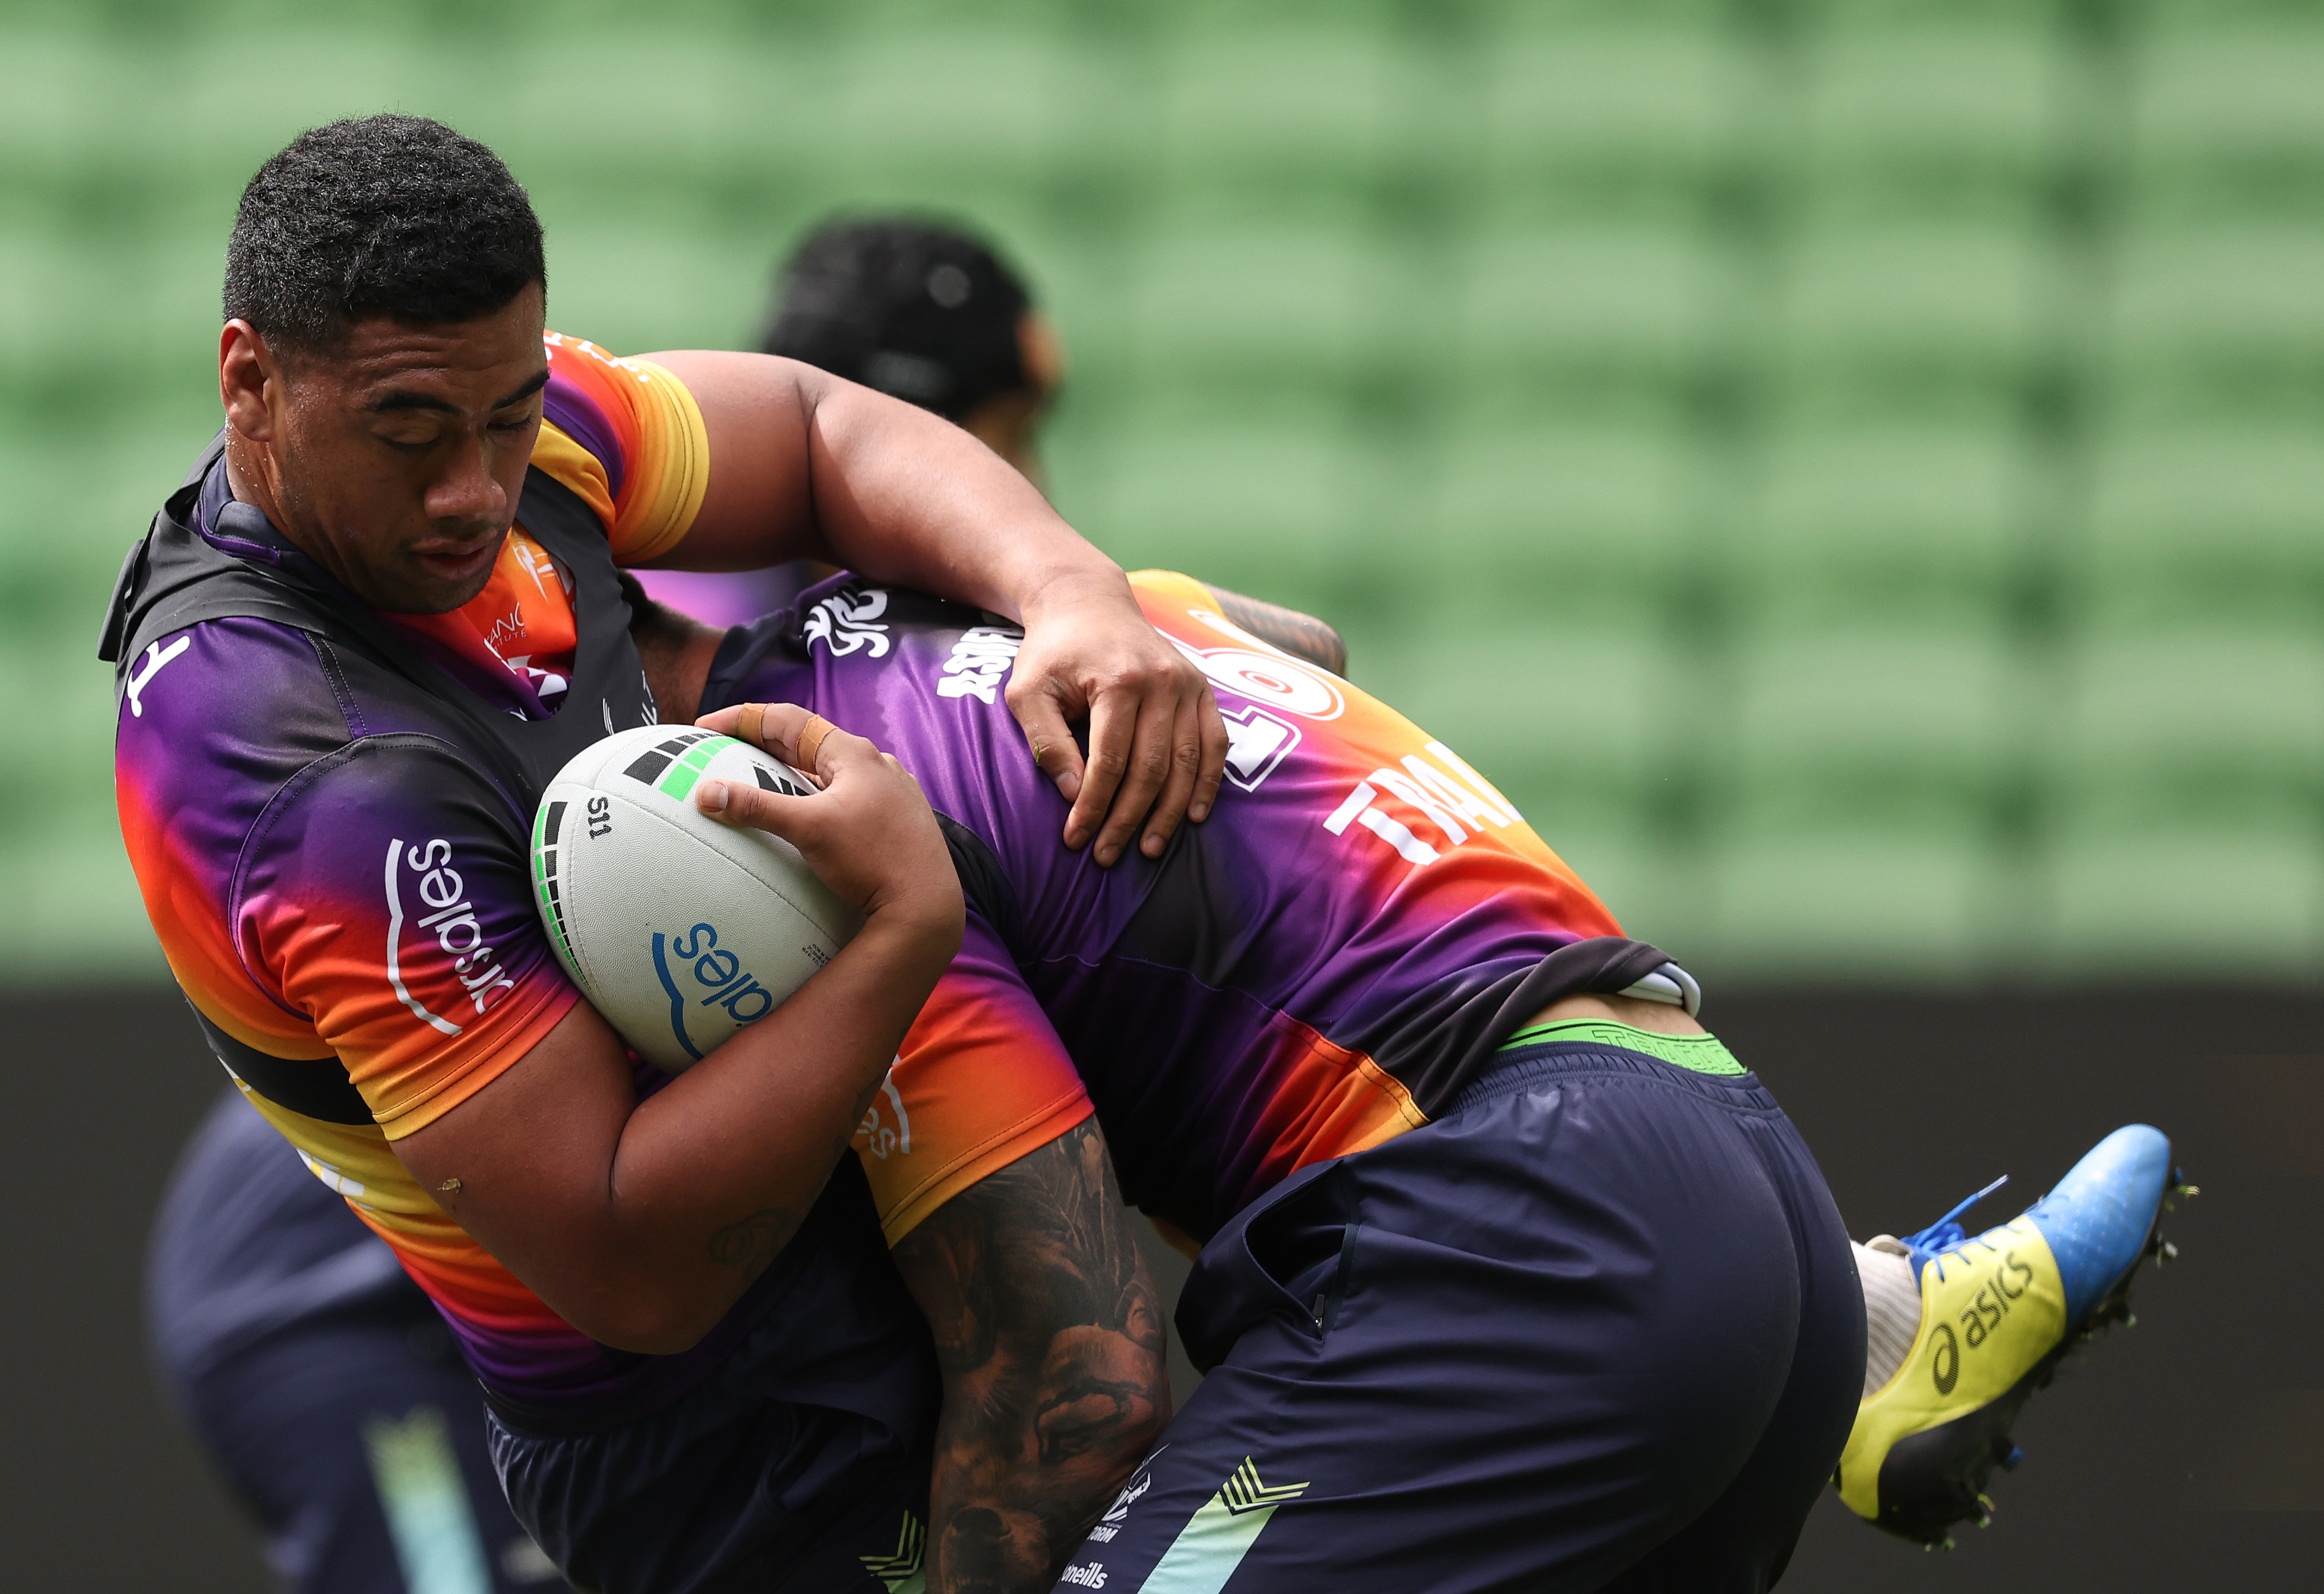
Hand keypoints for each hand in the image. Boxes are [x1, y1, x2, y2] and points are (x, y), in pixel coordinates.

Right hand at [693, 703, 962, 930]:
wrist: (925, 904)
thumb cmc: (871, 860)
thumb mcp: (809, 830)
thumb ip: (757, 807)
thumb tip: (706, 794)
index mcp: (854, 754)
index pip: (789, 720)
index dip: (744, 718)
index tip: (708, 727)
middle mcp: (876, 764)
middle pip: (810, 742)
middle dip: (766, 743)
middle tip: (727, 749)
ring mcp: (891, 790)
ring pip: (831, 771)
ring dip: (794, 771)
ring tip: (761, 782)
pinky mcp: (897, 817)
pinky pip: (848, 796)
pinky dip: (819, 797)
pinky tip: (808, 818)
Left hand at [1007, 572, 1228, 865]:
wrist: (1088, 602)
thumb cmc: (1051, 652)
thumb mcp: (1027, 691)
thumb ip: (1046, 741)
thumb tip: (1074, 794)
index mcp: (1119, 680)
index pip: (1110, 761)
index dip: (1094, 806)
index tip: (1076, 839)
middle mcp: (1163, 682)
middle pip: (1152, 768)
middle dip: (1128, 819)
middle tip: (1107, 855)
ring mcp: (1188, 684)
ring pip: (1186, 762)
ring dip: (1169, 812)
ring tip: (1150, 849)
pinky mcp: (1202, 688)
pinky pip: (1214, 743)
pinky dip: (1207, 782)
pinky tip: (1194, 815)